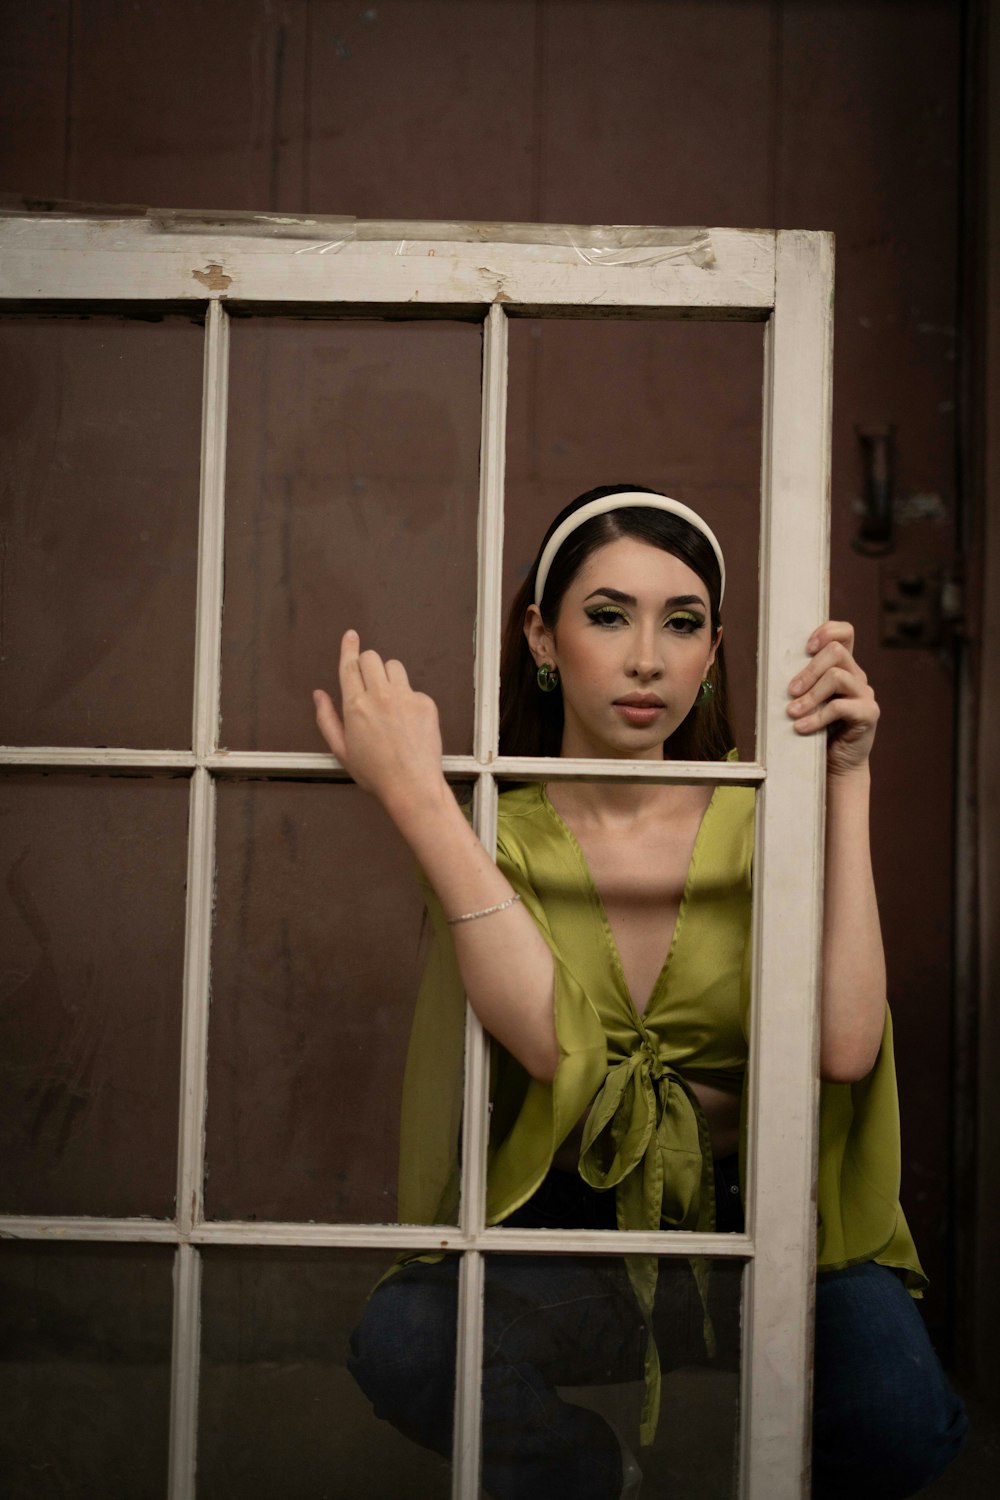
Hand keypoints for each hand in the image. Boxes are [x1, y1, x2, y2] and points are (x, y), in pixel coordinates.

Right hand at [313, 630, 443, 806]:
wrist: (412, 786)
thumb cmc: (374, 773)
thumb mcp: (341, 750)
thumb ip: (327, 719)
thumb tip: (319, 695)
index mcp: (355, 705)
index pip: (349, 665)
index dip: (349, 647)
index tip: (351, 635)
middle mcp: (380, 695)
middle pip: (372, 658)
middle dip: (368, 664)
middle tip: (369, 683)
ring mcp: (405, 697)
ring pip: (394, 666)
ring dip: (388, 676)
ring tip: (389, 702)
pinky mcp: (426, 703)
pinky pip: (413, 688)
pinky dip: (408, 698)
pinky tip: (407, 722)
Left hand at [786, 621, 878, 776]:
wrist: (836, 765)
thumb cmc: (816, 731)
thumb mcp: (806, 701)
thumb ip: (800, 683)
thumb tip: (771, 669)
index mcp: (843, 668)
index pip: (845, 633)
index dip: (827, 631)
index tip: (806, 647)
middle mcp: (857, 677)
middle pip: (836, 652)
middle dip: (808, 670)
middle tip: (790, 691)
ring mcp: (865, 694)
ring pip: (837, 676)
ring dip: (810, 695)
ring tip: (792, 712)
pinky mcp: (868, 714)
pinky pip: (840, 707)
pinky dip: (816, 717)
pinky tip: (801, 727)